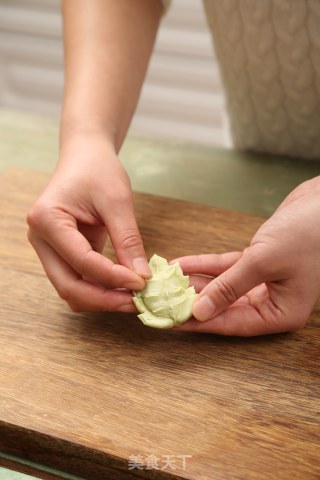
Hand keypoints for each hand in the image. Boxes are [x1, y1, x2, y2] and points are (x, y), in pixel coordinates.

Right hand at [27, 135, 149, 311]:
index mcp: (47, 220)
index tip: (143, 283)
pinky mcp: (60, 254)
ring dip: (101, 298)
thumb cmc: (98, 170)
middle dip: (104, 299)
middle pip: (68, 285)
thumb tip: (142, 277)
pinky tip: (123, 287)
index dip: (114, 277)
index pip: (82, 261)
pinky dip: (99, 288)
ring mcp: (47, 248)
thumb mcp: (118, 201)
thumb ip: (128, 240)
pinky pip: (78, 280)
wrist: (85, 157)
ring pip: (71, 289)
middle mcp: (40, 239)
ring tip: (132, 297)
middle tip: (136, 302)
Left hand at [173, 177, 319, 335]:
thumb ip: (229, 288)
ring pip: (222, 287)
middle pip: (224, 307)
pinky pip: (226, 268)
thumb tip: (199, 311)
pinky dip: (205, 265)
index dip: (199, 324)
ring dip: (194, 282)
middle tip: (162, 302)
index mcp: (281, 313)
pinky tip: (182, 264)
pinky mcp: (258, 262)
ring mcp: (264, 282)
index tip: (170, 322)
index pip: (232, 323)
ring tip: (166, 283)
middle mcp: (272, 301)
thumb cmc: (307, 234)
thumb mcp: (263, 262)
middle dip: (192, 302)